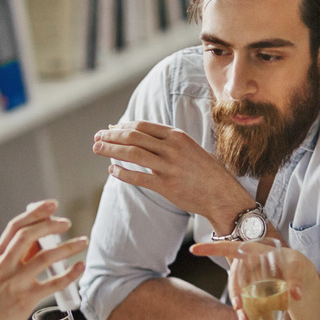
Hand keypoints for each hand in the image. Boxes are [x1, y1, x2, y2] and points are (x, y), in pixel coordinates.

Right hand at [0, 200, 86, 319]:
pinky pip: (53, 283)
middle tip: (67, 223)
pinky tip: (80, 266)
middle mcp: (3, 266)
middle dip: (51, 225)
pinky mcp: (26, 300)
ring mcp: (15, 283)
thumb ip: (13, 258)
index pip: (15, 226)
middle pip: (29, 235)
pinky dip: (70, 273)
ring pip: (46, 257)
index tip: (52, 205)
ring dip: (68, 247)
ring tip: (82, 242)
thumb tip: (39, 242)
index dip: (35, 212)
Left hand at [93, 120, 252, 229]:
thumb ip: (167, 142)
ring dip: (111, 150)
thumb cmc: (204, 171)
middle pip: (133, 137)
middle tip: (97, 136)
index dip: (123, 126)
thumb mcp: (189, 148)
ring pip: (132, 154)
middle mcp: (172, 148)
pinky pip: (138, 177)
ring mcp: (168, 167)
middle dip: (111, 136)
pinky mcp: (166, 186)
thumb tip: (140, 137)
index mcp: (177, 136)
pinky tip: (112, 170)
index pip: (142, 126)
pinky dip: (122, 173)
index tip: (110, 128)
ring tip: (97, 148)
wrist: (221, 193)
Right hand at [191, 239, 318, 319]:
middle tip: (240, 308)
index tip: (193, 249)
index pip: (228, 248)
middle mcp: (246, 264)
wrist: (297, 273)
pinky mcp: (250, 289)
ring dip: (240, 309)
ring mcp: (246, 278)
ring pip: (238, 293)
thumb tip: (296, 295)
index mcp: (252, 252)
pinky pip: (245, 301)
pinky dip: (248, 313)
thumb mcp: (297, 267)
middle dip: (235, 295)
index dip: (210, 248)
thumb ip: (295, 279)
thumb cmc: (294, 263)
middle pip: (234, 279)